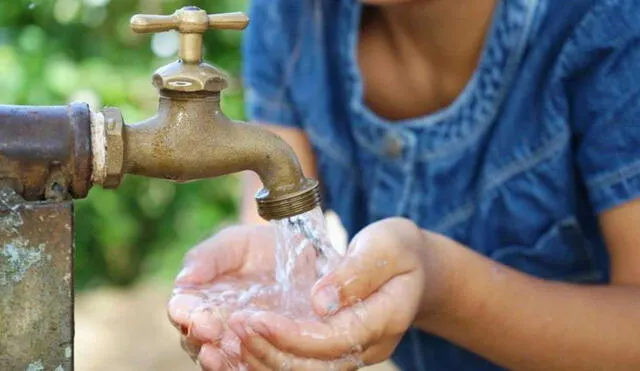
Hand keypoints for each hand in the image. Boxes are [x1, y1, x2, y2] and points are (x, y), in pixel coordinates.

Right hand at [167, 225, 287, 368]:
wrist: (297, 257)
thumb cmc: (257, 247)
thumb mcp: (234, 243)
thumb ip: (208, 257)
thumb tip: (184, 278)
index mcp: (196, 297)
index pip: (181, 310)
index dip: (186, 314)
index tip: (200, 315)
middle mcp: (209, 324)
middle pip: (194, 339)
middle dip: (201, 338)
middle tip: (213, 332)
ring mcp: (233, 340)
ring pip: (217, 357)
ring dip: (219, 359)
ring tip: (225, 354)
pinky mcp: (258, 351)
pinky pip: (244, 365)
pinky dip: (242, 366)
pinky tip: (248, 364)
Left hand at [226, 218, 452, 369]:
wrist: (412, 268)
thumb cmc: (397, 250)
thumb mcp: (385, 246)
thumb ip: (356, 272)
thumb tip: (320, 301)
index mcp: (385, 318)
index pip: (334, 340)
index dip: (292, 335)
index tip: (256, 318)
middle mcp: (368, 346)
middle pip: (315, 366)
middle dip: (269, 351)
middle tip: (234, 326)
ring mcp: (352, 353)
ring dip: (264, 359)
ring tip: (231, 336)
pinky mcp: (335, 351)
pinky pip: (300, 365)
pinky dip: (269, 357)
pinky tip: (242, 345)